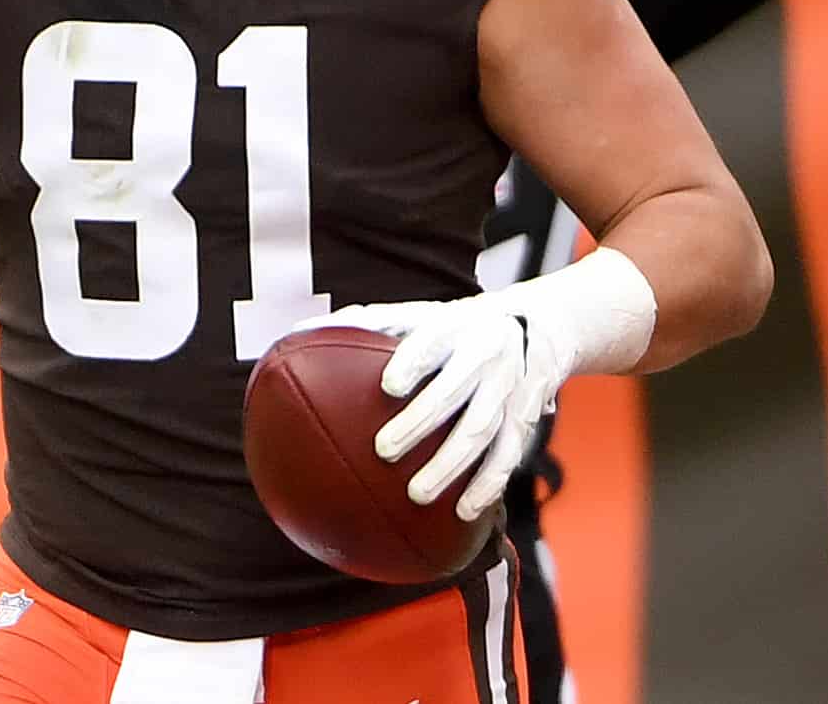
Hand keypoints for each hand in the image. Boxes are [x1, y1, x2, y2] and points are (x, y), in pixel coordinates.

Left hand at [295, 295, 565, 521]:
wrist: (531, 327)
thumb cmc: (448, 326)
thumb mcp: (414, 315)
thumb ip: (362, 325)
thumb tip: (296, 332)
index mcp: (452, 326)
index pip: (433, 341)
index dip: (414, 362)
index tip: (388, 386)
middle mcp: (483, 355)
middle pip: (456, 390)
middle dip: (422, 421)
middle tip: (383, 452)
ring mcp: (507, 389)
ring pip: (482, 429)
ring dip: (452, 464)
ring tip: (416, 494)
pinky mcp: (522, 419)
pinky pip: (508, 455)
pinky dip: (488, 484)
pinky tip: (462, 512)